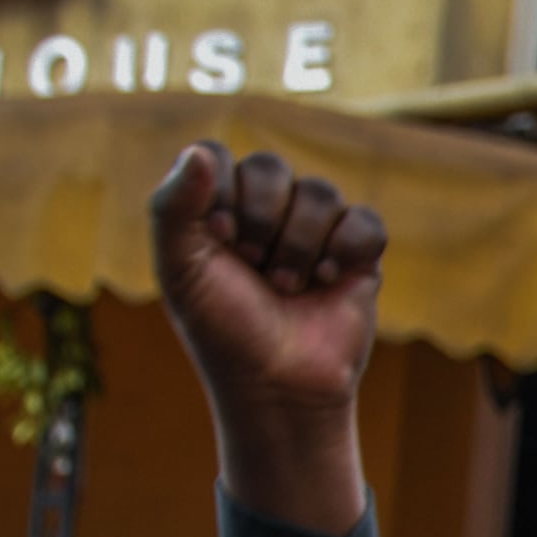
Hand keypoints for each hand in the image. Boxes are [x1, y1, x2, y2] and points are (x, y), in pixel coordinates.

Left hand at [150, 144, 381, 531]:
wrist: (279, 384)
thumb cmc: (223, 330)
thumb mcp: (179, 268)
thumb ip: (172, 205)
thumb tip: (199, 152)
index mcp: (217, 207)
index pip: (218, 156)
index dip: (222, 191)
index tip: (219, 237)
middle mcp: (267, 211)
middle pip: (270, 168)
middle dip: (262, 219)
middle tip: (254, 264)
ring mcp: (315, 230)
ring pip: (319, 192)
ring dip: (300, 244)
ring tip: (288, 286)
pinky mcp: (359, 254)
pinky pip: (363, 220)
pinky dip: (345, 248)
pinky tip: (328, 281)